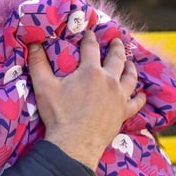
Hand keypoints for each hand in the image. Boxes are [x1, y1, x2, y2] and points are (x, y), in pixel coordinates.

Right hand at [28, 31, 145, 169]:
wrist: (75, 143)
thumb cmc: (59, 115)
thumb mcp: (43, 87)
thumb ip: (38, 63)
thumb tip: (33, 43)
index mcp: (90, 71)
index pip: (91, 48)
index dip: (89, 38)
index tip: (89, 32)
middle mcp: (109, 80)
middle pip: (117, 58)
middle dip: (117, 48)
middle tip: (117, 41)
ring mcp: (119, 97)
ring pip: (130, 77)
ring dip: (131, 68)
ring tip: (131, 63)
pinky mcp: (123, 113)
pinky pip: (136, 103)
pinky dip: (140, 97)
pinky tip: (141, 95)